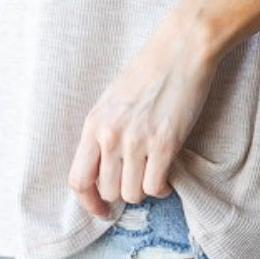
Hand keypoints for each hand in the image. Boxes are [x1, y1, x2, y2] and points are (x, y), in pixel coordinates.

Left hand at [68, 17, 219, 218]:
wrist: (182, 48)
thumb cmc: (150, 70)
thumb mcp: (113, 99)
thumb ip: (104, 130)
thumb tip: (103, 167)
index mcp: (93, 123)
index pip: (77, 179)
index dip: (88, 203)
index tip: (101, 210)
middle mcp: (110, 135)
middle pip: (107, 191)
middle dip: (122, 192)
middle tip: (137, 179)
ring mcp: (137, 140)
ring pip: (132, 194)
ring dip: (144, 190)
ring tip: (154, 173)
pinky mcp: (165, 143)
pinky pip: (156, 187)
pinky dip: (163, 188)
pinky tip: (168, 175)